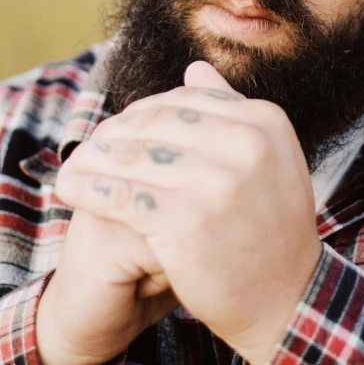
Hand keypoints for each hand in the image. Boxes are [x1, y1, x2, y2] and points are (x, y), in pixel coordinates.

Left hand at [55, 61, 321, 364]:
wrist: (288, 298)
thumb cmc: (272, 228)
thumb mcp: (269, 157)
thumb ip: (230, 109)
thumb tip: (193, 68)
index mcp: (263, 120)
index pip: (185, 99)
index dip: (143, 112)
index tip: (119, 128)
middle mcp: (244, 141)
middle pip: (156, 122)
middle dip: (114, 133)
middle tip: (88, 146)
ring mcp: (216, 179)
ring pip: (134, 154)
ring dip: (94, 159)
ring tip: (73, 165)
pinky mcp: (186, 218)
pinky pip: (123, 194)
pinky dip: (90, 189)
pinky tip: (71, 189)